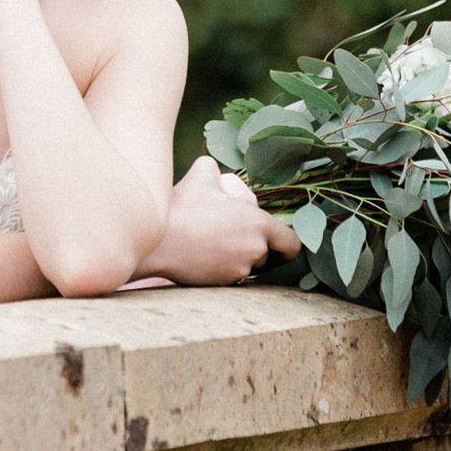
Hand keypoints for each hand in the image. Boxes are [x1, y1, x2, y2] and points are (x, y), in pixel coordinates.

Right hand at [137, 155, 299, 286]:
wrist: (158, 240)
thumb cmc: (182, 206)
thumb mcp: (200, 174)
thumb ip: (212, 166)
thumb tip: (213, 167)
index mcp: (258, 224)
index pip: (291, 243)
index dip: (287, 243)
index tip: (279, 241)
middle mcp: (255, 250)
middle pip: (267, 255)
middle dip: (255, 248)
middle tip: (235, 236)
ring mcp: (239, 270)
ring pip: (248, 267)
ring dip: (239, 259)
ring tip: (217, 246)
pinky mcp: (223, 284)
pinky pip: (231, 278)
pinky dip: (223, 270)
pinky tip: (207, 258)